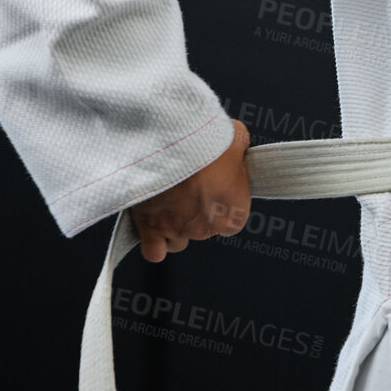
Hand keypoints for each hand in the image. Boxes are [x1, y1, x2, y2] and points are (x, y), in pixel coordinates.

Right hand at [130, 117, 251, 261]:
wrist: (170, 145)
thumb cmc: (207, 142)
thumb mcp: (238, 139)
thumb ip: (240, 152)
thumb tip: (237, 148)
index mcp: (234, 212)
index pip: (232, 222)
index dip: (221, 207)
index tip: (214, 193)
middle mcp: (208, 227)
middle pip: (204, 231)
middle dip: (196, 214)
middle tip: (188, 190)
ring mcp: (178, 230)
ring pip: (178, 241)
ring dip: (175, 228)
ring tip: (169, 206)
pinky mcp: (150, 229)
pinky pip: (154, 251)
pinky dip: (153, 244)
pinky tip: (152, 231)